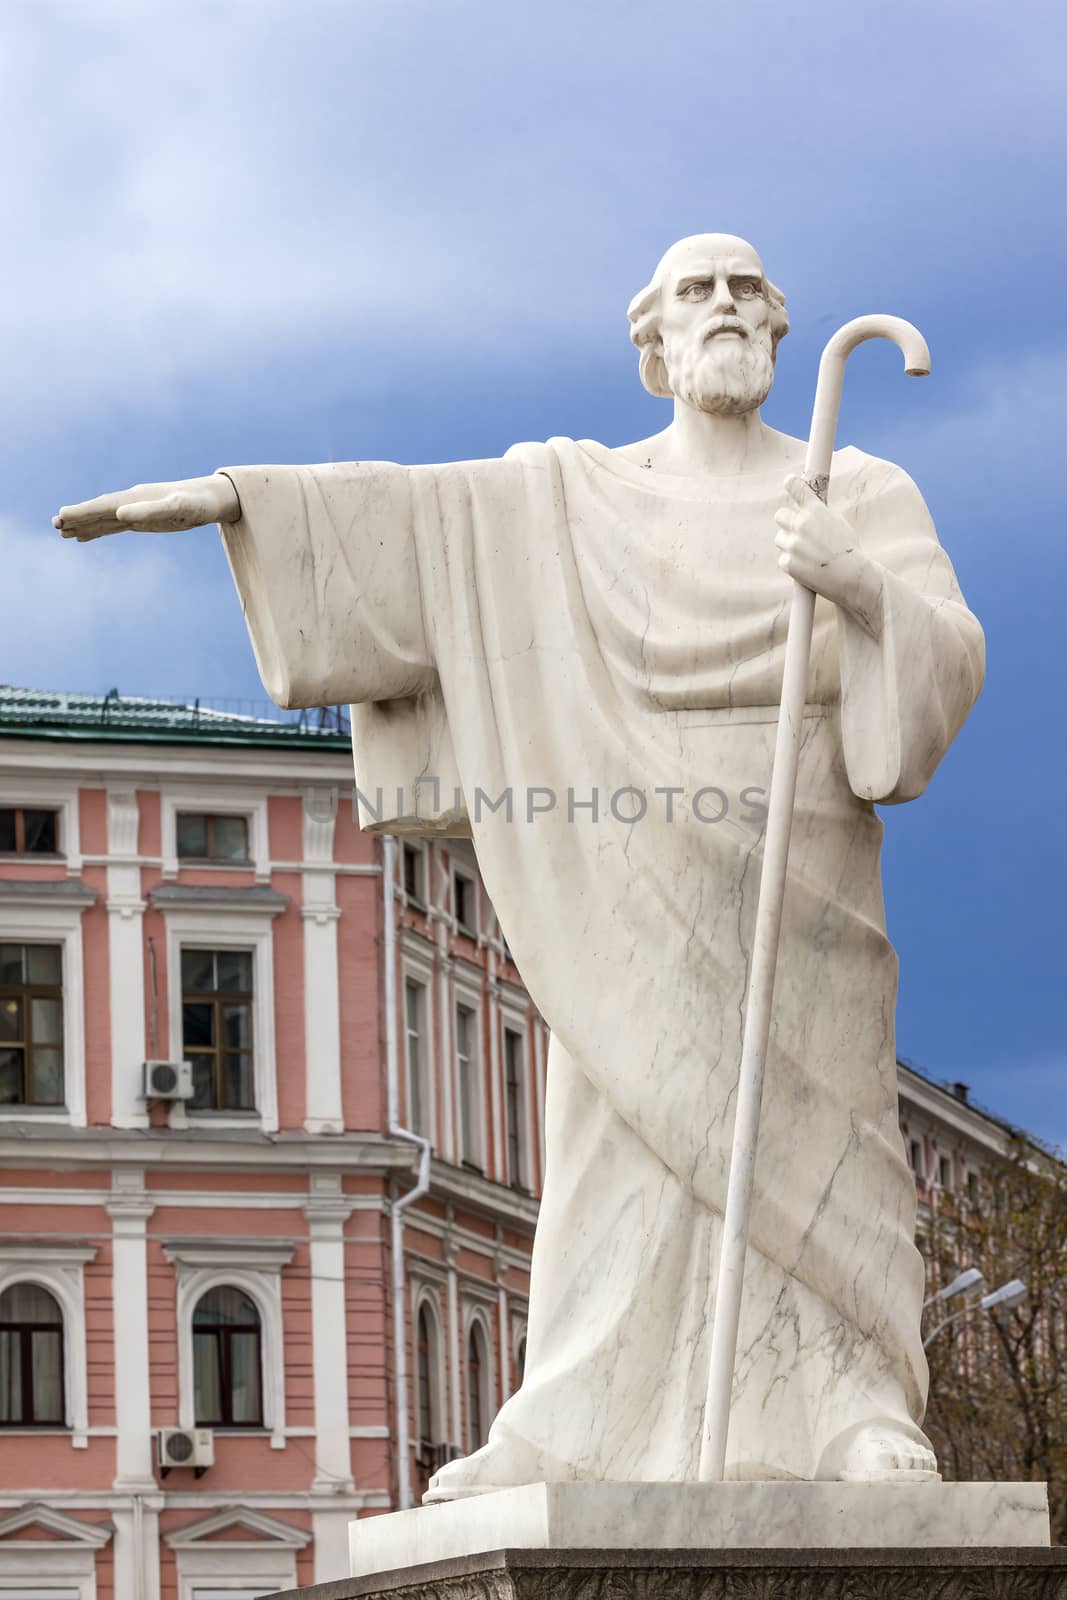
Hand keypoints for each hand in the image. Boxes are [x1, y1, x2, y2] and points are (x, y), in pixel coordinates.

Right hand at [54, 474, 240, 541]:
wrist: (213, 499)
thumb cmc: (198, 503)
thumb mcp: (178, 508)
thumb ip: (150, 511)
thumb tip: (121, 513)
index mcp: (137, 498)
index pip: (104, 506)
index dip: (83, 511)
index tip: (62, 516)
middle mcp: (133, 502)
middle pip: (99, 510)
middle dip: (78, 516)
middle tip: (55, 524)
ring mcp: (136, 510)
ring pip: (104, 518)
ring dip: (84, 524)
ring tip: (62, 531)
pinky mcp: (142, 519)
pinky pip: (115, 525)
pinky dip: (98, 529)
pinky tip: (85, 535)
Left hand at [774, 474, 883, 634]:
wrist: (852, 577)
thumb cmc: (849, 551)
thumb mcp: (838, 524)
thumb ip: (820, 515)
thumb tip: (804, 509)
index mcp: (816, 511)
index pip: (797, 488)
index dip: (792, 483)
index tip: (789, 481)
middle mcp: (801, 524)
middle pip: (780, 515)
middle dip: (787, 522)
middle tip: (797, 531)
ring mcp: (793, 544)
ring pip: (780, 538)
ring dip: (790, 544)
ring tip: (809, 555)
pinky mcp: (788, 562)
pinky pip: (783, 558)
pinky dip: (792, 563)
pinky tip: (808, 568)